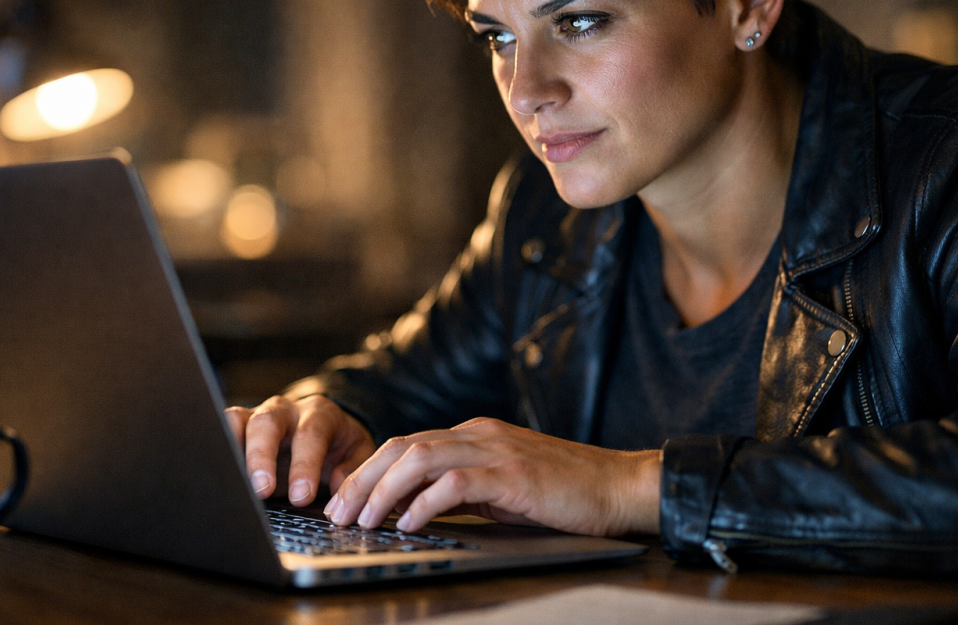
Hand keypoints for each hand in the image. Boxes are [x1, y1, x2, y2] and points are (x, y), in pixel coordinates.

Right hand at [224, 395, 375, 505]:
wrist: (326, 429)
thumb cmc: (339, 445)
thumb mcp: (358, 454)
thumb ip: (353, 468)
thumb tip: (339, 489)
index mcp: (319, 414)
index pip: (311, 435)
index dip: (305, 465)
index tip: (302, 495)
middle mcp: (285, 410)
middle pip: (268, 423)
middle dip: (262, 456)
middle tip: (261, 490)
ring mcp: (257, 416)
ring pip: (236, 421)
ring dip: (231, 449)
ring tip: (229, 481)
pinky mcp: (238, 427)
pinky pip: (220, 429)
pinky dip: (216, 448)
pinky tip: (216, 473)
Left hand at [324, 417, 660, 536]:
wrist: (620, 485)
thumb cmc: (565, 492)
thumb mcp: (502, 489)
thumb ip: (460, 492)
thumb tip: (413, 510)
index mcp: (474, 434)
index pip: (406, 445)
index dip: (369, 471)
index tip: (344, 501)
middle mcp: (479, 433)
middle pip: (402, 446)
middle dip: (363, 479)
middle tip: (337, 512)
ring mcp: (495, 450)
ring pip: (419, 458)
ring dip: (383, 490)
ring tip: (363, 520)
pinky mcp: (512, 473)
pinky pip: (455, 483)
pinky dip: (425, 502)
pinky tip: (409, 523)